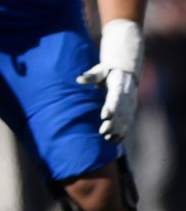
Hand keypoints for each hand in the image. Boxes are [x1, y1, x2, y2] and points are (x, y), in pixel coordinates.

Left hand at [75, 18, 142, 141]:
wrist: (126, 70)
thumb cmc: (108, 70)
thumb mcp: (100, 69)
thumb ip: (91, 75)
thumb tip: (78, 79)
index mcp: (120, 86)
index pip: (116, 98)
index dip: (111, 107)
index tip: (104, 115)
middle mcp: (128, 96)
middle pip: (121, 111)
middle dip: (113, 122)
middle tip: (103, 131)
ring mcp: (131, 104)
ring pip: (126, 118)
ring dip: (118, 129)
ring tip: (108, 138)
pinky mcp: (131, 109)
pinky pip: (128, 122)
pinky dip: (123, 131)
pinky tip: (115, 140)